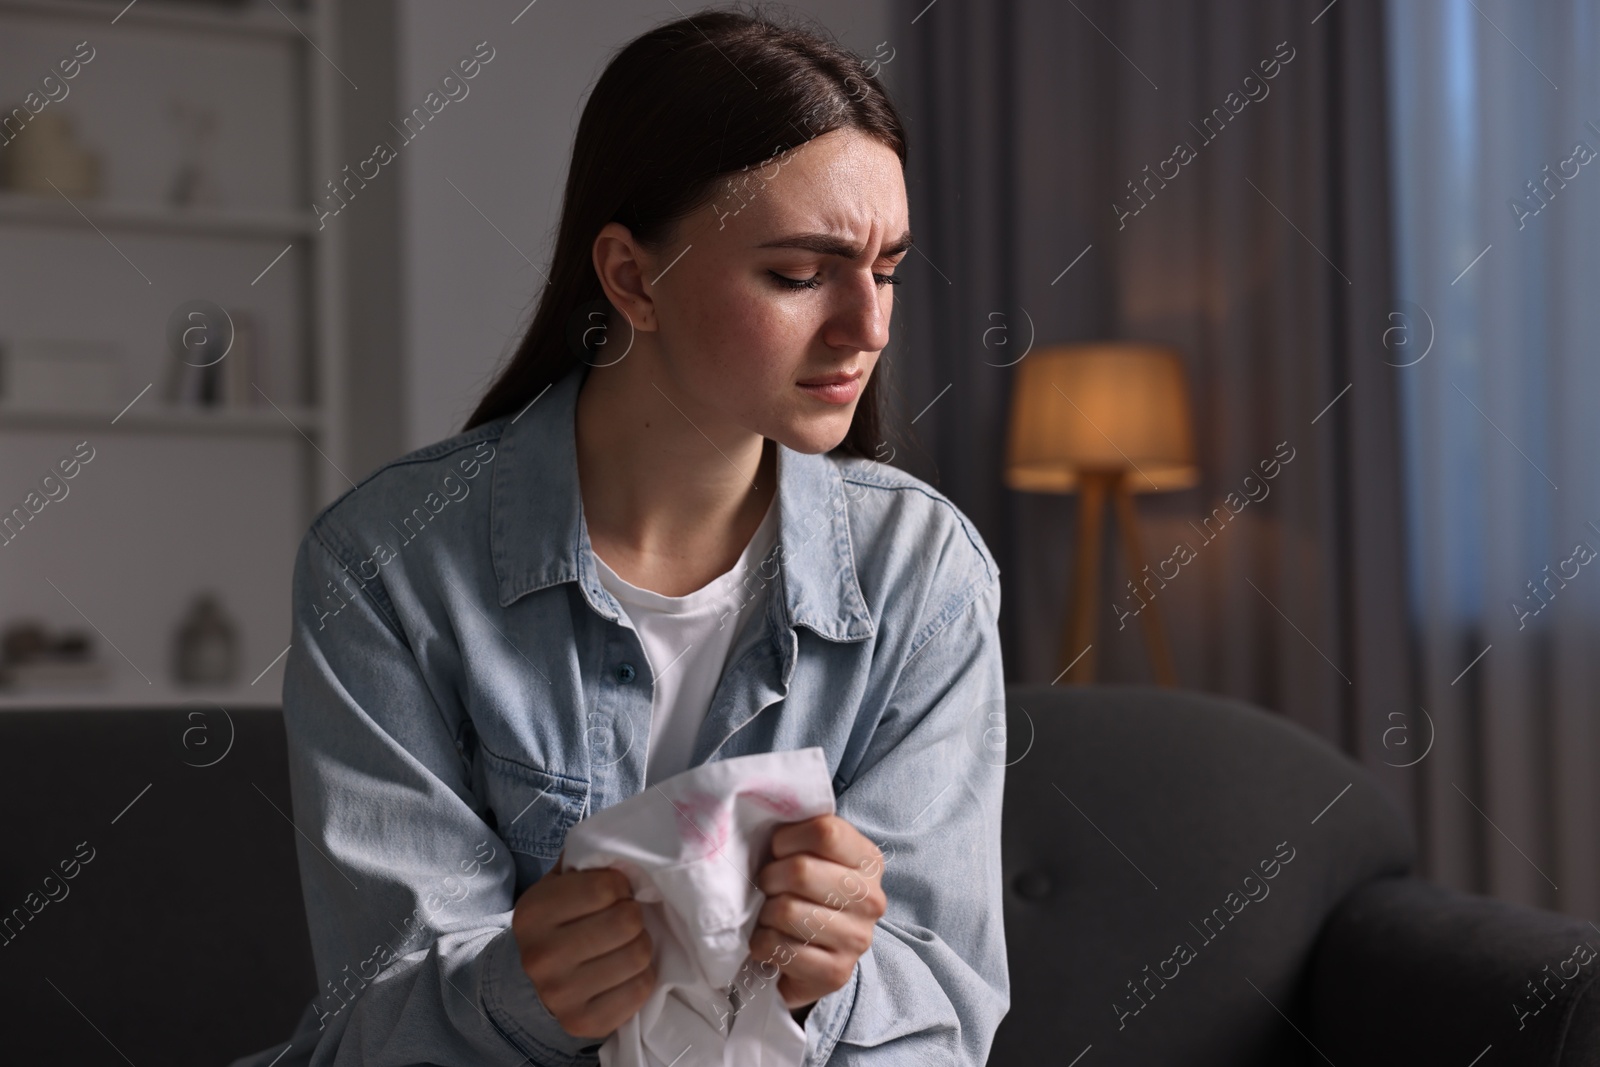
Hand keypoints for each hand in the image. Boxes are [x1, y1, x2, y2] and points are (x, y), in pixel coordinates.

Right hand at [510, 850, 656, 1038]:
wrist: (532, 981)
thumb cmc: (560, 921)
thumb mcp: (560, 884)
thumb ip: (586, 860)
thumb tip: (628, 843)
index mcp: (534, 913)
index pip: (606, 886)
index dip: (621, 885)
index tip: (616, 891)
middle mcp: (541, 956)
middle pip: (626, 921)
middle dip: (633, 915)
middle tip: (625, 917)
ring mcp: (560, 994)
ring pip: (638, 956)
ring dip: (640, 945)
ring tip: (626, 943)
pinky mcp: (583, 1023)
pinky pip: (640, 990)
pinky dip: (641, 977)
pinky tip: (625, 971)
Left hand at [749, 814, 886, 1011]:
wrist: (815, 953)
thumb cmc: (805, 892)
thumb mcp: (810, 853)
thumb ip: (799, 832)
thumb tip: (761, 813)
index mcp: (868, 860)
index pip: (825, 832)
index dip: (787, 839)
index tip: (778, 851)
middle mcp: (871, 898)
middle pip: (801, 872)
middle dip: (769, 878)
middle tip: (767, 887)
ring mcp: (858, 939)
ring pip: (786, 911)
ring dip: (764, 914)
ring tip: (769, 915)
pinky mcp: (836, 973)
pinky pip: (780, 948)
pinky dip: (762, 943)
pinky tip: (771, 941)